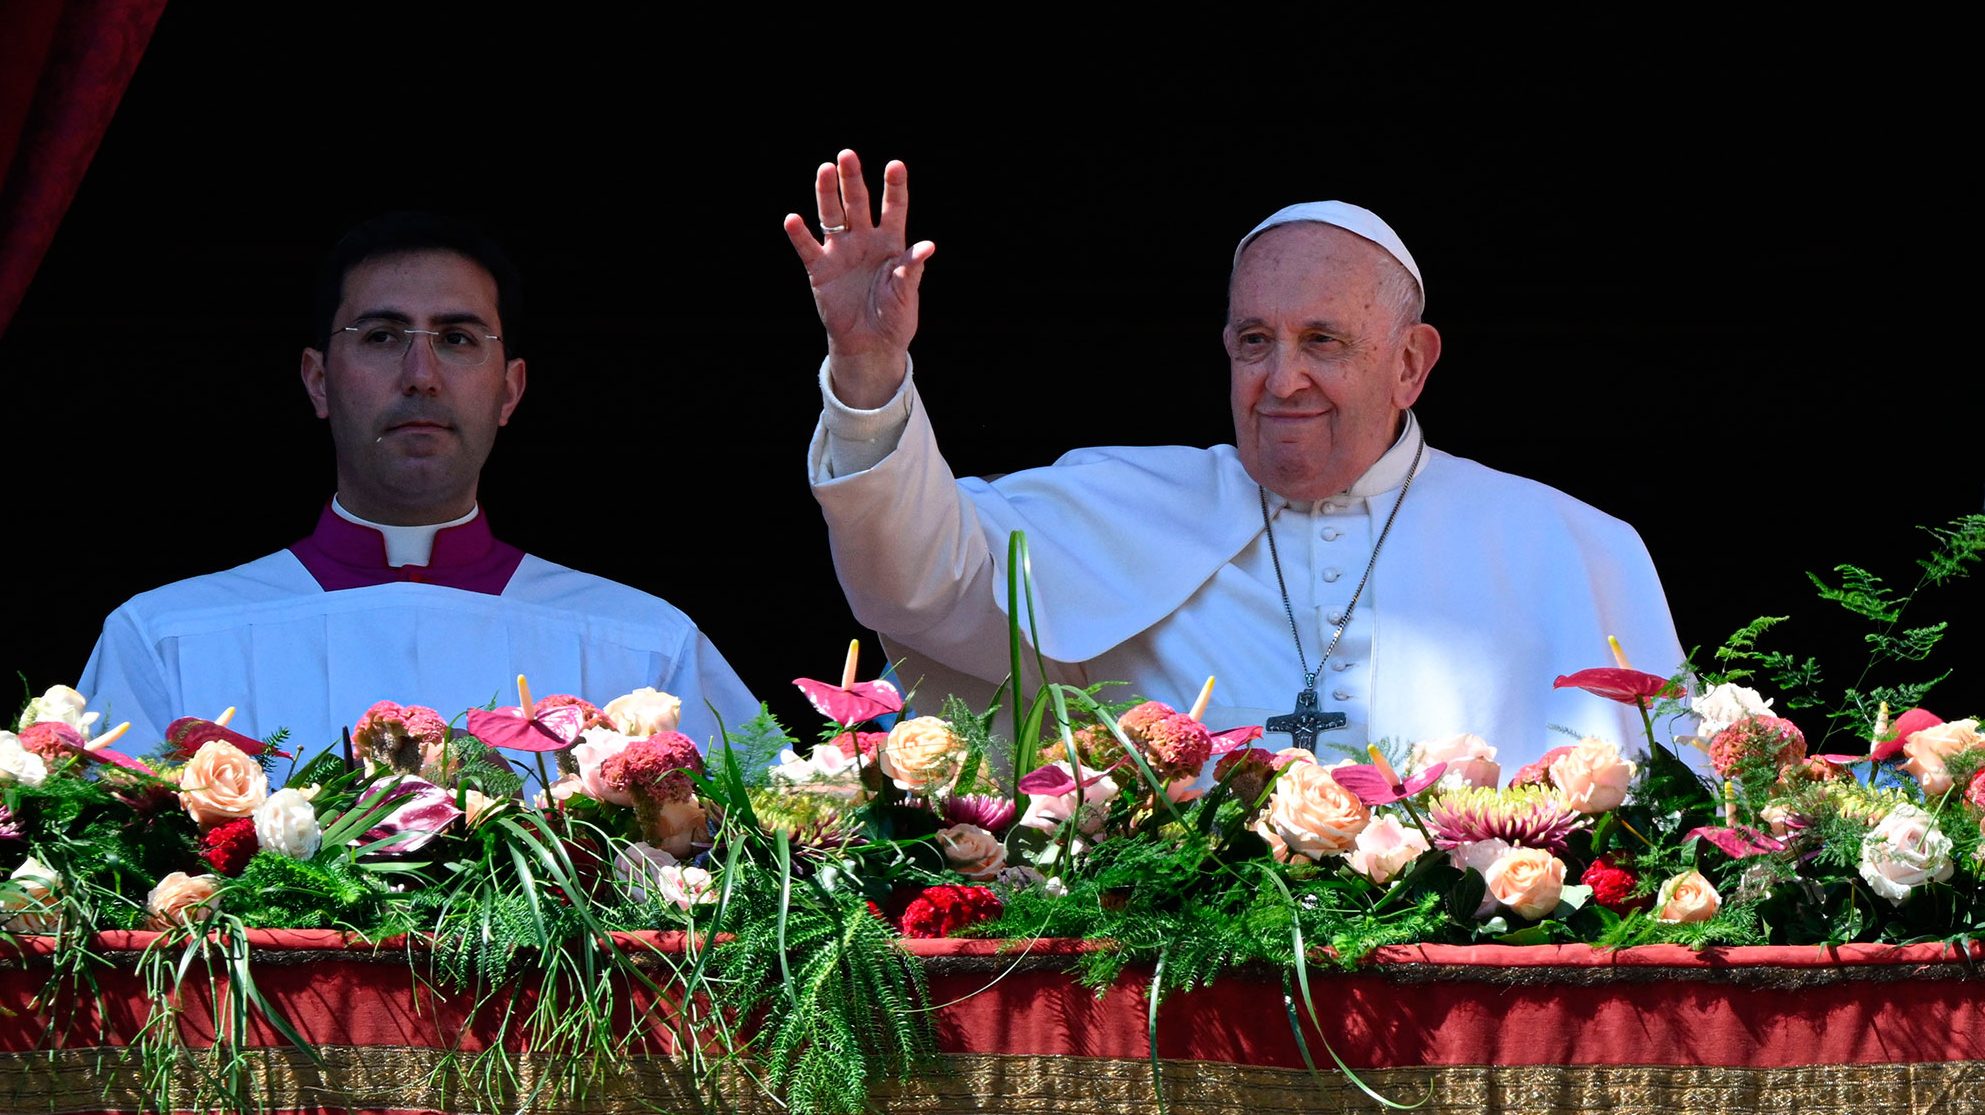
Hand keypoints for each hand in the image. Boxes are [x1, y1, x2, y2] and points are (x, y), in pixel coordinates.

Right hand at [783, 150, 934, 409]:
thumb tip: (927, 247)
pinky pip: (807, 247)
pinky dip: (799, 234)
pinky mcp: (820, 269)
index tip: (895, 165)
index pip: (893, 207)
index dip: (894, 186)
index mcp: (891, 242)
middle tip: (847, 155)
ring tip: (824, 170)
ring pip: (831, 215)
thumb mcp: (906, 294)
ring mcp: (840, 251)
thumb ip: (911, 269)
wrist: (870, 345)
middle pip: (857, 202)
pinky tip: (793, 219)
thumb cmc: (894, 317)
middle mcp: (864, 240)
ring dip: (826, 193)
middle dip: (852, 179)